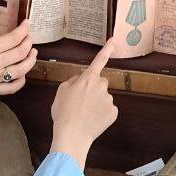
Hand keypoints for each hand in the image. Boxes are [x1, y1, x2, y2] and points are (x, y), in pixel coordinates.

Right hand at [0, 21, 35, 106]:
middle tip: (29, 37)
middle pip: (20, 53)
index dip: (23, 30)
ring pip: (21, 70)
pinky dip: (21, 80)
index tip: (27, 24)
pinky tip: (22, 73)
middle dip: (28, 42)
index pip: (12, 39)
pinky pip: (12, 88)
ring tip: (33, 53)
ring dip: (30, 60)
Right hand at [49, 39, 117, 168]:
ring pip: (103, 97)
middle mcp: (101, 86)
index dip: (107, 49)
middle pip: (100, 82)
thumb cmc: (63, 112)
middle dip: (94, 88)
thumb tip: (80, 79)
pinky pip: (108, 110)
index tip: (113, 40)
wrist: (72, 134)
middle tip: (81, 101)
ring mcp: (109, 100)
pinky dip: (101, 114)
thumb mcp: (61, 91)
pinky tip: (92, 120)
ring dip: (96, 102)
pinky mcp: (114, 112)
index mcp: (88, 78)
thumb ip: (72, 81)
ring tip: (84, 113)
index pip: (99, 60)